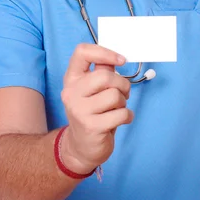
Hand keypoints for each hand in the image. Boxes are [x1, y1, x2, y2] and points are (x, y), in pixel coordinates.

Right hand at [60, 43, 133, 172]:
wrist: (81, 147)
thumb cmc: (92, 113)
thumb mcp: (92, 90)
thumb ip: (102, 72)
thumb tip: (115, 58)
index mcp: (72, 79)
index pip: (82, 52)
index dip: (104, 52)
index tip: (121, 60)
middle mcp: (71, 93)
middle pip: (105, 76)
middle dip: (122, 84)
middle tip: (123, 93)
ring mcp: (79, 110)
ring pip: (115, 95)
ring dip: (124, 102)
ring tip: (117, 108)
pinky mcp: (91, 127)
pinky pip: (121, 114)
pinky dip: (127, 116)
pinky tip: (121, 120)